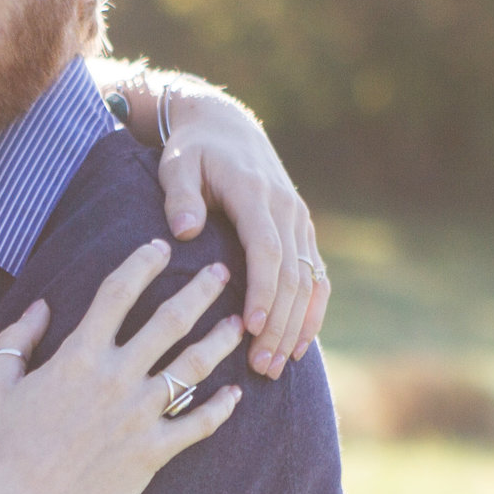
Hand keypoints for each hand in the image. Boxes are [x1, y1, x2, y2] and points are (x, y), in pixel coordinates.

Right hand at [0, 241, 245, 493]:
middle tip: (223, 271)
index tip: (160, 248)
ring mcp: (138, 416)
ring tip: (239, 324)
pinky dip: (221, 408)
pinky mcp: (152, 453)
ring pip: (193, 367)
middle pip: (169, 321)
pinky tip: (236, 395)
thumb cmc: (1, 452)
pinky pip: (198, 425)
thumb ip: (17, 340)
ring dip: (220, 341)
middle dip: (200, 290)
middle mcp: (115, 379)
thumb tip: (41, 307)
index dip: (141, 264)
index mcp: (77, 357)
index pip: (116, 293)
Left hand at [154, 84, 328, 374]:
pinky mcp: (303, 231)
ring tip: (277, 367)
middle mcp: (286, 208)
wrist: (226, 126)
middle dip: (280, 324)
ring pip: (308, 281)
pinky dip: (311, 312)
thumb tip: (184, 230)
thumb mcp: (177, 164)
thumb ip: (180, 196)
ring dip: (296, 326)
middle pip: (292, 275)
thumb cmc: (193, 151)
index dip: (263, 290)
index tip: (253, 327)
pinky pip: (316, 277)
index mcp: (255, 194)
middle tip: (262, 366)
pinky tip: (299, 345)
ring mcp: (299, 221)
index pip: (267, 249)